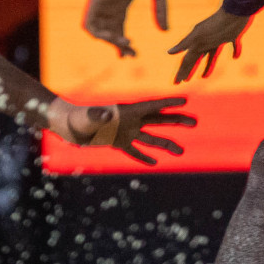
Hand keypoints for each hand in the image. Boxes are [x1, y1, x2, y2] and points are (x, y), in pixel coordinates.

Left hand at [51, 96, 196, 165]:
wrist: (68, 126)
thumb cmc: (78, 117)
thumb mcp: (89, 116)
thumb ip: (99, 114)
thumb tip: (108, 113)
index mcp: (126, 110)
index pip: (151, 106)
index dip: (167, 103)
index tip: (184, 100)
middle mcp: (130, 120)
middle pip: (158, 120)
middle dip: (176, 120)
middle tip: (194, 122)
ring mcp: (126, 132)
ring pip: (151, 138)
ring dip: (166, 144)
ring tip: (181, 151)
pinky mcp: (118, 143)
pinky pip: (134, 151)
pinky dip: (143, 157)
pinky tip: (155, 162)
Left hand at [83, 0, 167, 57]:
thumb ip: (161, 11)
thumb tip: (165, 31)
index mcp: (121, 4)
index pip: (117, 29)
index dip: (122, 43)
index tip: (131, 55)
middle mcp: (109, 6)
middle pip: (109, 33)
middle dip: (119, 46)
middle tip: (131, 54)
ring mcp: (101, 4)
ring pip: (97, 31)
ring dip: (109, 41)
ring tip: (124, 43)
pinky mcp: (95, 1)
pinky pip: (89, 24)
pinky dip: (98, 34)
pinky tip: (113, 37)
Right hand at [168, 9, 250, 83]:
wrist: (237, 10)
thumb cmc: (218, 23)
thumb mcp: (199, 36)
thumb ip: (185, 44)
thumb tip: (168, 53)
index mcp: (197, 42)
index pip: (186, 60)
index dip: (181, 71)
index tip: (176, 83)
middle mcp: (206, 40)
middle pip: (196, 58)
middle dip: (189, 70)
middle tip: (184, 82)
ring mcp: (219, 37)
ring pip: (211, 55)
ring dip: (207, 66)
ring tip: (204, 77)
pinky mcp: (232, 35)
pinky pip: (232, 45)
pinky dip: (234, 51)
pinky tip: (235, 57)